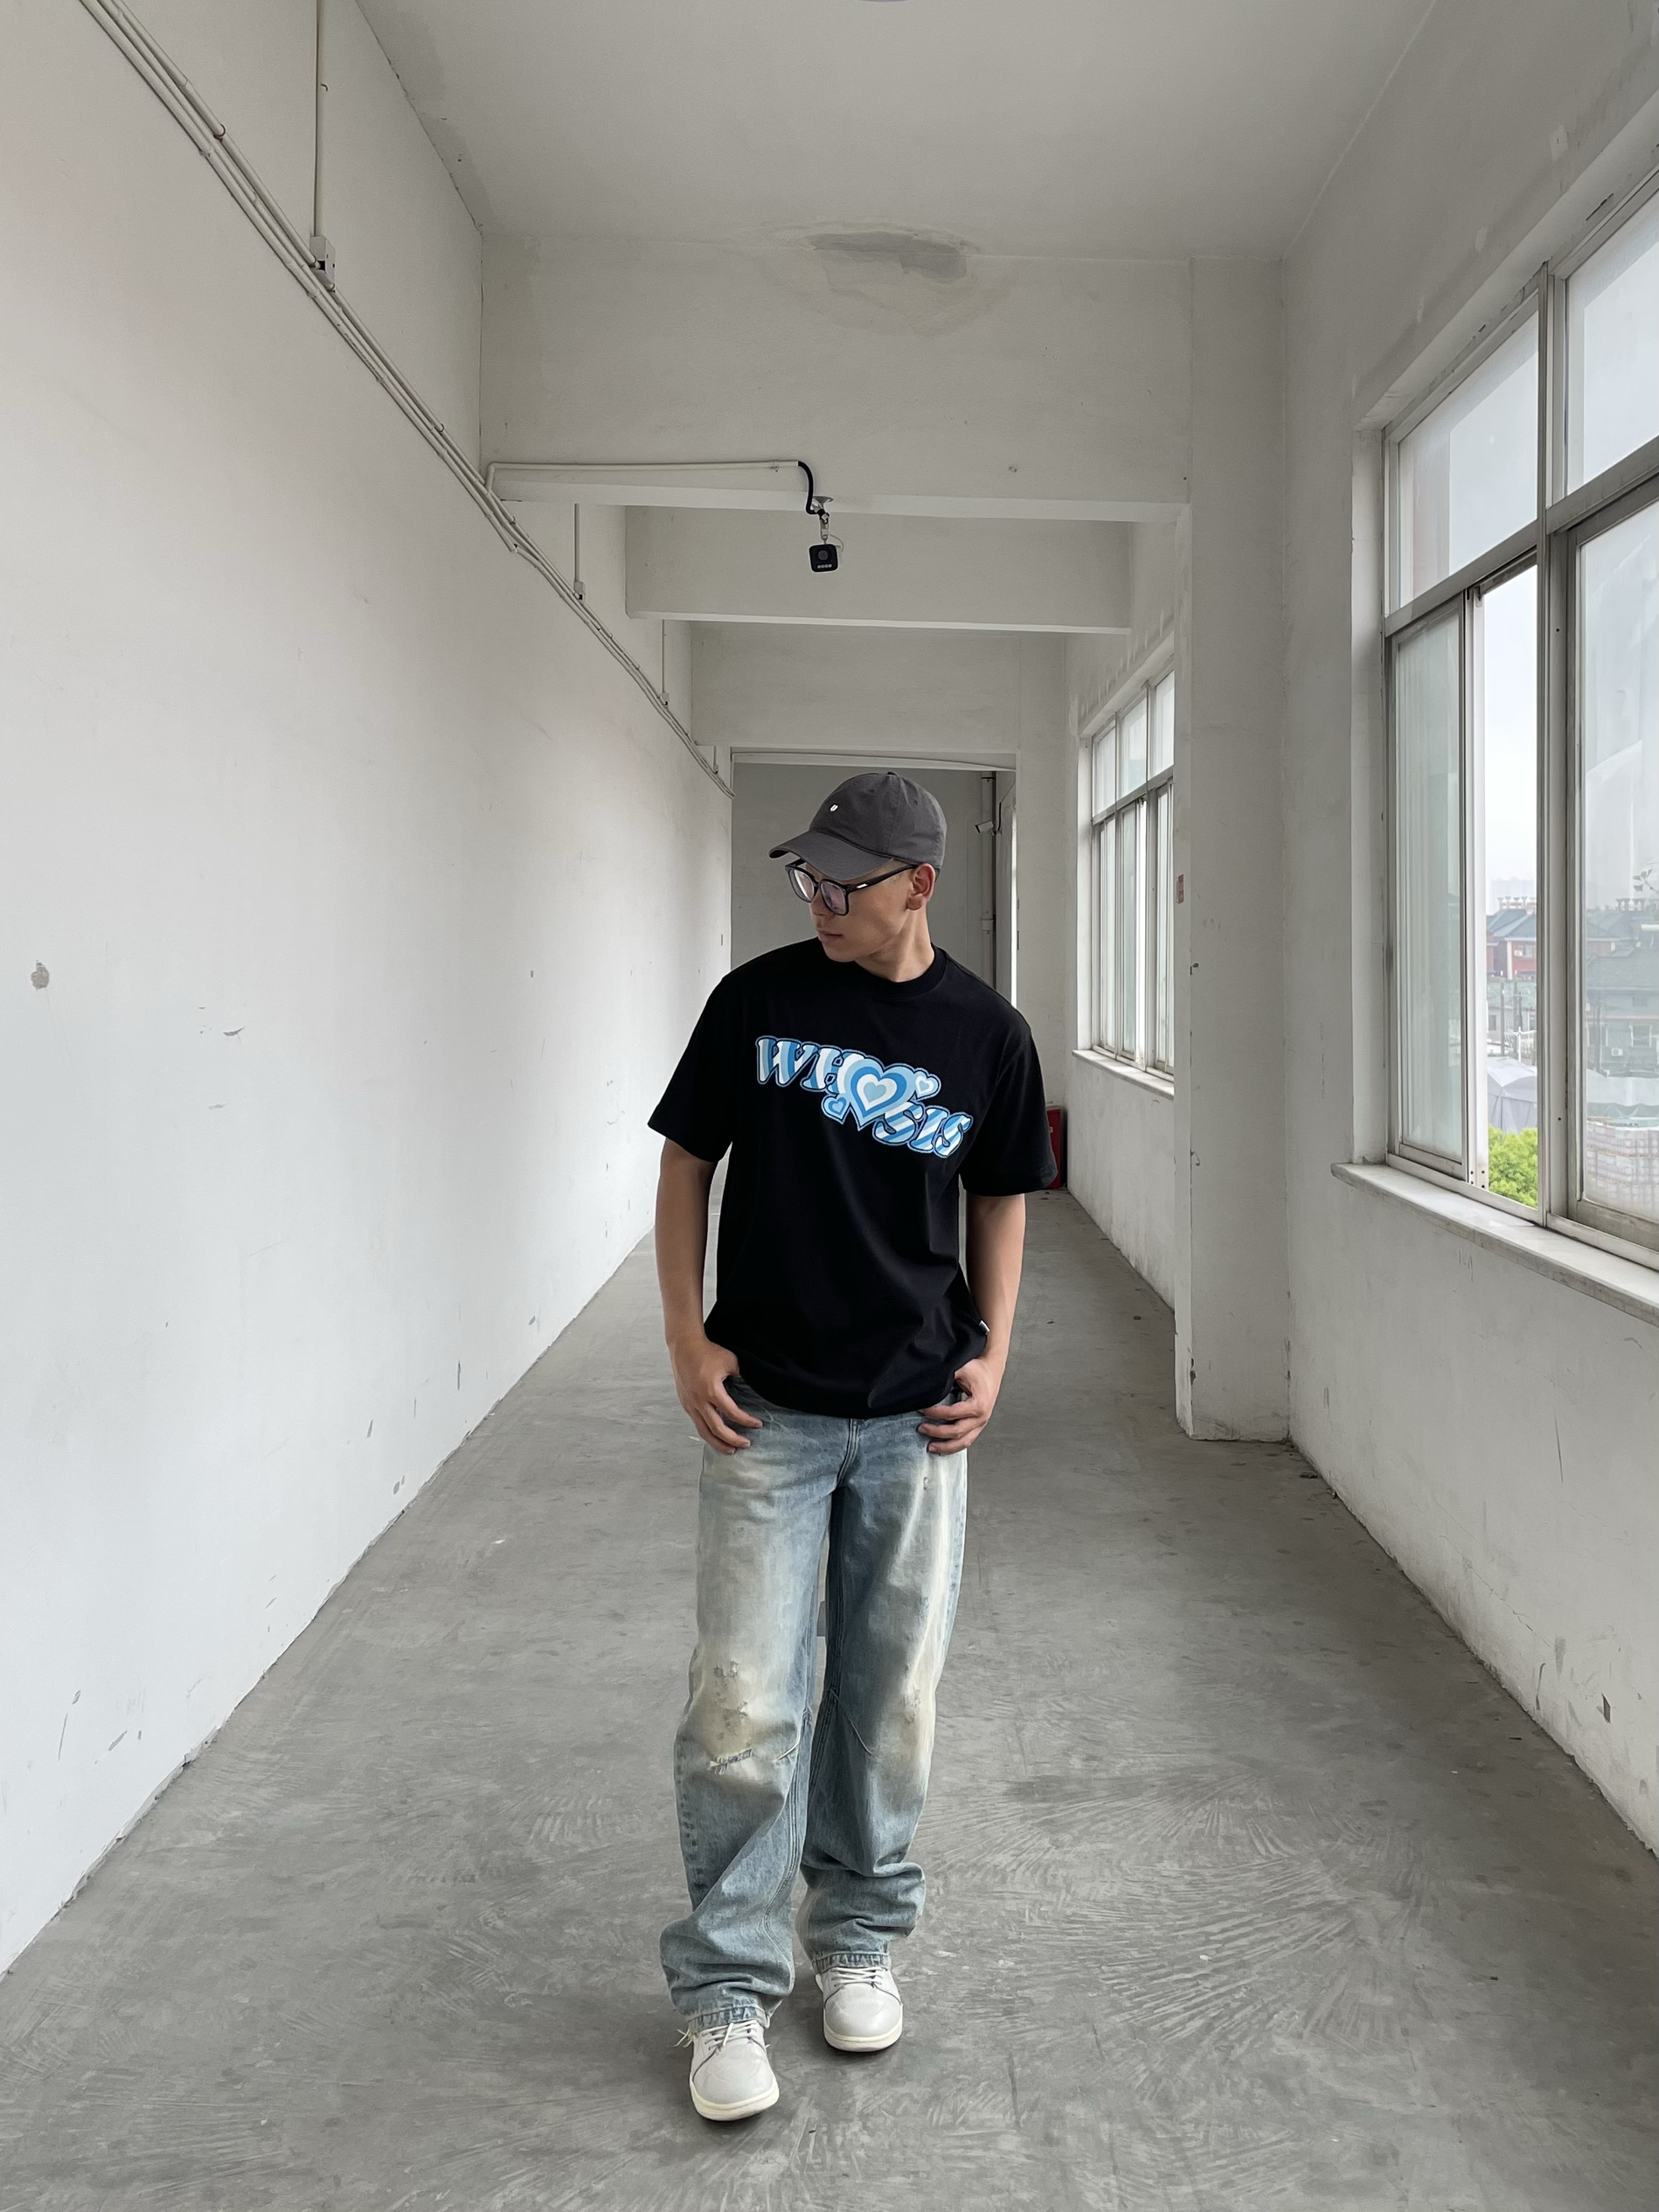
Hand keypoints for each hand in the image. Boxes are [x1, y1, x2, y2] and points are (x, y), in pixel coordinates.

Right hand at [669, 1332, 762, 1454]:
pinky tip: (716, 1436)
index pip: (732, 1413)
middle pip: (716, 1429)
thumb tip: (753, 1387)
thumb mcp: (731, 1361)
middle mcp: (699, 1401)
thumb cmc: (708, 1352)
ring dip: (718, 1443)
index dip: (747, 1421)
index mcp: (711, 1391)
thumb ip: (742, 1376)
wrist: (684, 1346)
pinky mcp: (686, 1403)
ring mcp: (690, 1404)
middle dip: (733, 1440)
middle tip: (746, 1444)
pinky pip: (697, 1423)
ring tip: (730, 1450)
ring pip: (703, 1431)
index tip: (758, 1425)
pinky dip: (707, 1433)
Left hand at [918, 1351, 1003, 1454]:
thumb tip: (927, 1384)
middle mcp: (981, 1417)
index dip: (934, 1413)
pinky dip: (955, 1446)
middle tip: (921, 1428)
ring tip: (930, 1447)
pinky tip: (943, 1448)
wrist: (992, 1370)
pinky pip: (967, 1440)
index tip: (922, 1409)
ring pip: (963, 1442)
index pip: (952, 1413)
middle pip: (956, 1431)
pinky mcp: (979, 1425)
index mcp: (978, 1404)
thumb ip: (945, 1377)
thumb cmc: (978, 1370)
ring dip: (946, 1446)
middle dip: (936, 1432)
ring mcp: (981, 1423)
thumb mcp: (961, 1369)